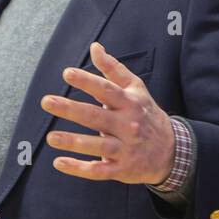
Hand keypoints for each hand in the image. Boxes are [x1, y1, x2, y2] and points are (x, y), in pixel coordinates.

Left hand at [41, 42, 175, 184]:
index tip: (67, 73)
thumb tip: (94, 47)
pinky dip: (79, 168)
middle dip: (70, 109)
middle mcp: (127, 125)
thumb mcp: (136, 89)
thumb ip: (113, 69)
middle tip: (46, 101)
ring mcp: (125, 149)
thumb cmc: (146, 114)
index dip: (87, 81)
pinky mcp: (121, 169)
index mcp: (129, 103)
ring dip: (73, 142)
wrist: (172, 151)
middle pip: (96, 116)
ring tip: (50, 137)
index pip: (106, 90)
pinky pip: (99, 171)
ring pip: (97, 145)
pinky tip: (59, 163)